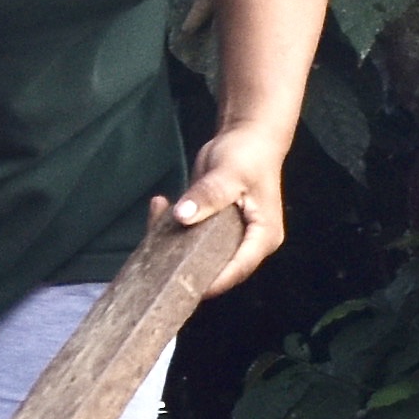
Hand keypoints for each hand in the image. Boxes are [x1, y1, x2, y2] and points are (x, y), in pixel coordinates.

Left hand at [165, 122, 292, 299]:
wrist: (248, 135)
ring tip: (156, 216)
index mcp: (262, 237)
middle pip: (217, 267)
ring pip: (198, 253)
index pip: (238, 269)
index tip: (183, 284)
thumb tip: (182, 216)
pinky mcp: (211, 227)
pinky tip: (159, 203)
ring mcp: (229, 237)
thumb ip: (208, 195)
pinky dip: (171, 225)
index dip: (213, 281)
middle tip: (157, 257)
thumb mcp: (229, 172)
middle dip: (186, 265)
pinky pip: (189, 236)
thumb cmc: (248, 153)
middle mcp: (248, 243)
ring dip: (173, 241)